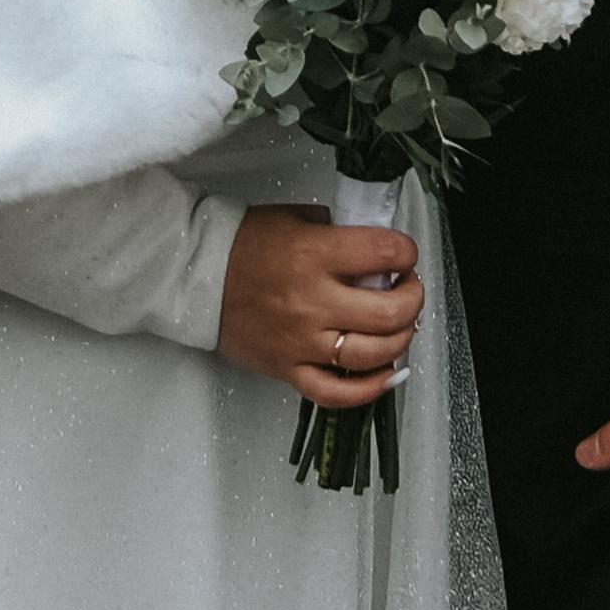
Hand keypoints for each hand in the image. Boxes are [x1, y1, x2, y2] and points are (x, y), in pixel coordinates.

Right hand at [215, 204, 422, 406]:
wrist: (196, 274)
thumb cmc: (243, 243)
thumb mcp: (295, 218)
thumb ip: (337, 231)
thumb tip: (372, 251)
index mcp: (314, 253)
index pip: (384, 253)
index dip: (406, 252)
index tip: (404, 254)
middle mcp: (312, 300)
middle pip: (388, 312)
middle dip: (413, 298)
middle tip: (409, 289)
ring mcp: (302, 340)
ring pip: (372, 355)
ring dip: (400, 340)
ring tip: (400, 326)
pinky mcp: (289, 369)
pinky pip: (337, 392)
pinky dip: (370, 389)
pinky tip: (387, 374)